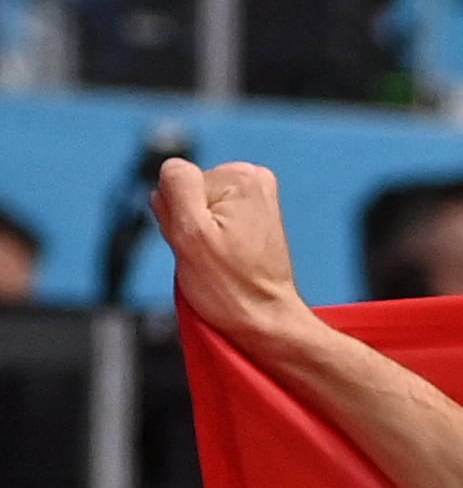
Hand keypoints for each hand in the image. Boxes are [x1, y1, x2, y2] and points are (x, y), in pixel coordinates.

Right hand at [150, 159, 313, 349]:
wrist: (266, 320)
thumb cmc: (231, 286)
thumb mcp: (191, 231)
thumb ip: (177, 185)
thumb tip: (172, 167)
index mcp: (242, 176)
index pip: (174, 179)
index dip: (176, 214)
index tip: (198, 240)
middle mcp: (254, 179)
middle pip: (186, 191)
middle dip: (186, 222)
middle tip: (206, 253)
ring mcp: (255, 199)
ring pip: (194, 206)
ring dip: (195, 232)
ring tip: (216, 258)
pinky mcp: (253, 217)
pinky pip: (209, 219)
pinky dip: (207, 238)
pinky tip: (222, 257)